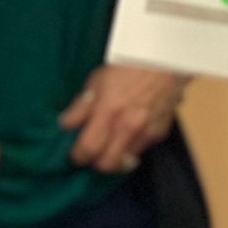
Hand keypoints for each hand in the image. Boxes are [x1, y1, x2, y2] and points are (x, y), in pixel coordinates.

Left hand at [60, 64, 185, 172]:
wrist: (162, 63)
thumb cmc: (125, 68)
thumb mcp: (95, 81)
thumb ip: (80, 106)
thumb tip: (65, 125)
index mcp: (108, 111)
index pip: (89, 148)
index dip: (78, 156)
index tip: (74, 155)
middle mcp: (128, 126)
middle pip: (107, 165)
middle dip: (94, 163)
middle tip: (88, 154)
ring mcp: (146, 132)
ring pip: (124, 163)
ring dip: (112, 160)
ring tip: (104, 148)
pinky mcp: (159, 133)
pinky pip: (139, 152)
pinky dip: (129, 151)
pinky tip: (122, 138)